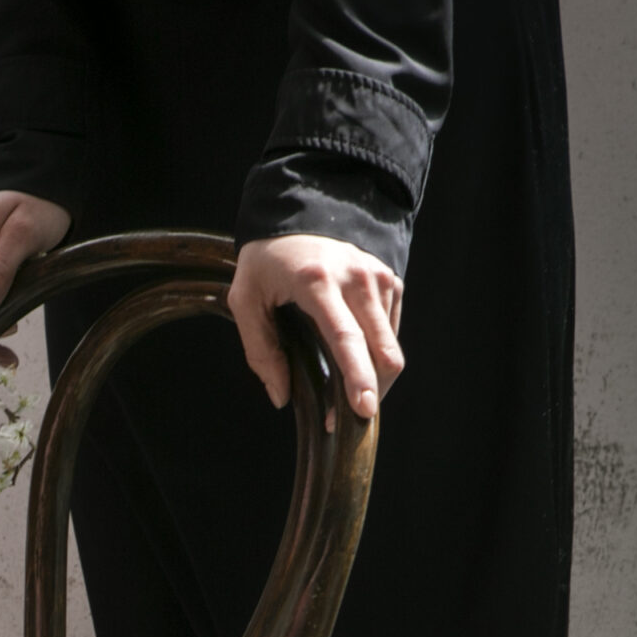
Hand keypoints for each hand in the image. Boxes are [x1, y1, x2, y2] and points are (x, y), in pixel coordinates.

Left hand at [228, 235, 403, 422]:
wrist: (298, 215)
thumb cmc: (267, 261)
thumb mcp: (245, 300)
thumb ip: (260, 350)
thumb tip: (281, 397)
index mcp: (317, 282)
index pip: (346, 337)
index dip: (357, 377)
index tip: (365, 408)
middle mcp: (356, 276)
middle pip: (382, 350)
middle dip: (371, 392)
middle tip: (349, 420)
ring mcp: (378, 277)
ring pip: (390, 347)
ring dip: (373, 379)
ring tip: (346, 394)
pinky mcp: (390, 280)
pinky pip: (390, 333)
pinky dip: (376, 357)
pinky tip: (353, 361)